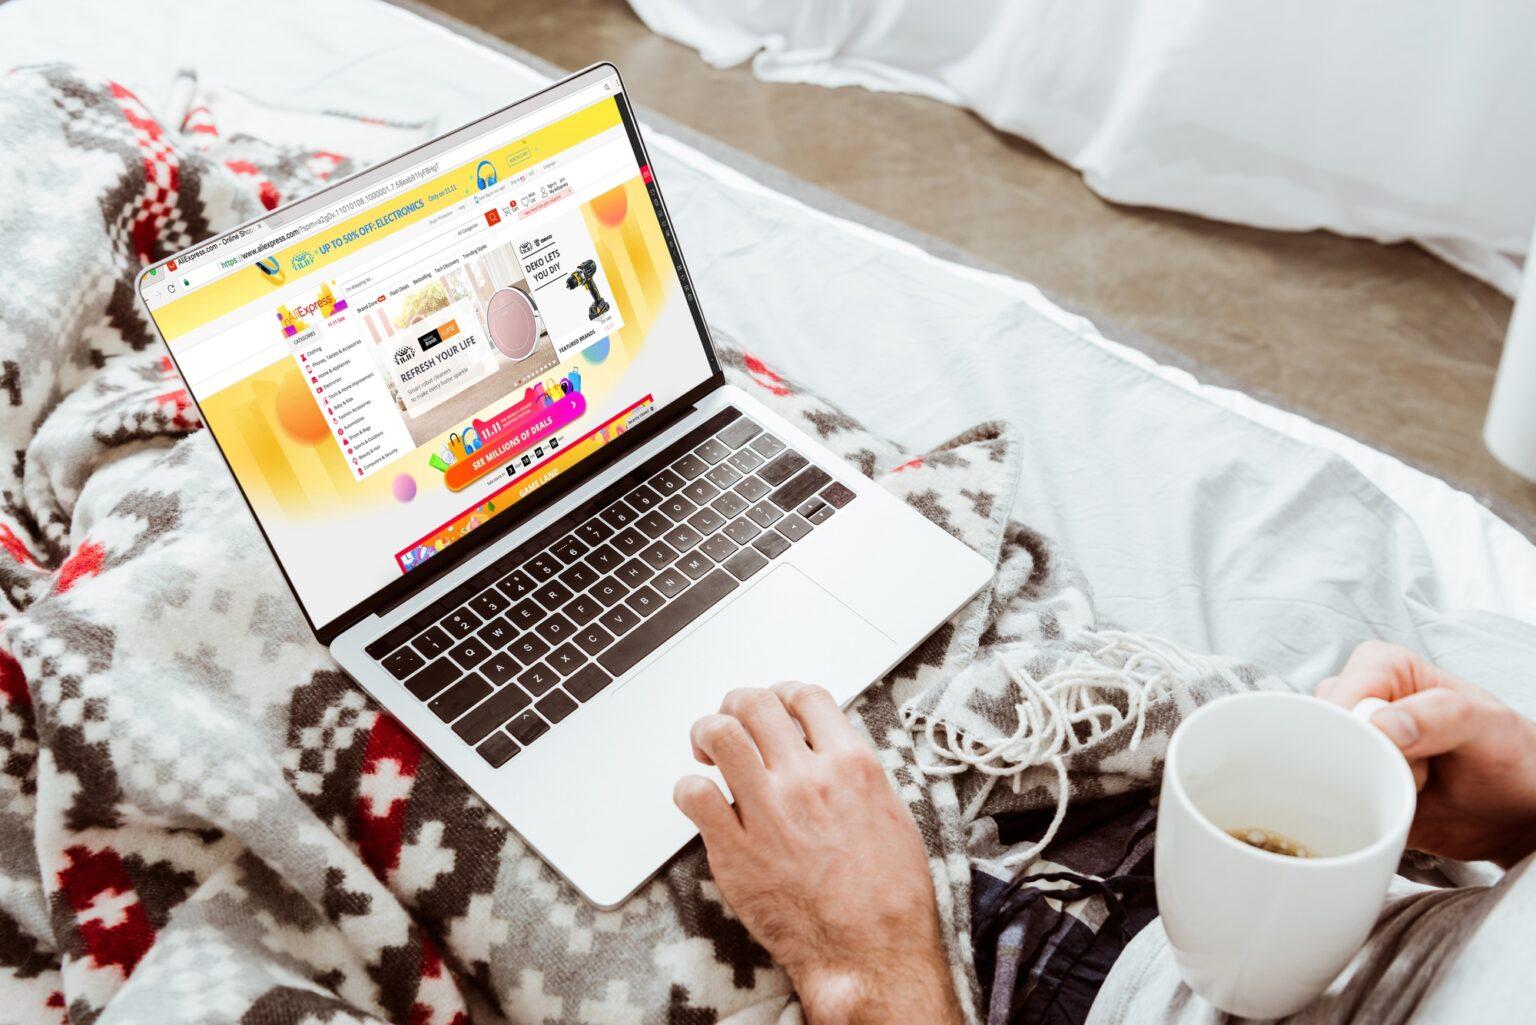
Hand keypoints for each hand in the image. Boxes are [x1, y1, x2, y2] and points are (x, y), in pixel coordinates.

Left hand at [674, 684, 962, 1024]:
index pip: (805, 696)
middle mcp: (809, 778)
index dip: (781, 693)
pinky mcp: (736, 848)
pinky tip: (701, 803)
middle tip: (731, 727)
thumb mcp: (890, 813)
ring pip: (719, 732)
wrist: (873, 953)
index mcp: (853, 765)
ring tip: (707, 754)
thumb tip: (826, 750)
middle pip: (754, 703)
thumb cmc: (888, 896)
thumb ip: (854, 774)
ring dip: (706, 734)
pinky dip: (688, 789)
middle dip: (735, 706)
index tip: (774, 708)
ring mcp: (770, 811)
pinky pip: (693, 793)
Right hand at [1317, 641, 1535, 866]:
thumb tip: (1380, 724)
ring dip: (1360, 789)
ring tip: (1409, 791)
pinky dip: (1347, 813)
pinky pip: (1323, 800)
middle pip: (1322, 730)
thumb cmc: (1511, 755)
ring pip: (1318, 766)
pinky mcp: (1350, 785)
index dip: (1356, 725)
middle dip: (1357, 761)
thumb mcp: (1487, 726)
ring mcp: (1353, 746)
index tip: (1384, 753)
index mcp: (1384, 669)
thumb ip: (1439, 715)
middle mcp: (1360, 703)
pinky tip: (1389, 811)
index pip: (1342, 691)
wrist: (1518, 814)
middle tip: (1408, 775)